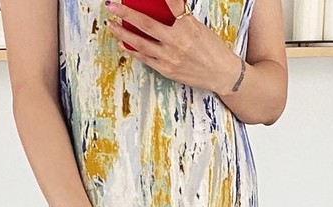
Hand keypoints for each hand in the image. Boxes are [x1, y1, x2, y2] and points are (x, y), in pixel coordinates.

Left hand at [103, 0, 241, 92]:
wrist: (220, 74)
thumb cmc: (211, 48)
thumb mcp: (198, 27)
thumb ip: (180, 18)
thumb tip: (162, 8)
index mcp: (188, 27)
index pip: (172, 3)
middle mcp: (177, 42)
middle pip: (146, 25)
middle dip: (126, 14)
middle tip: (112, 5)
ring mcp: (170, 58)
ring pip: (141, 44)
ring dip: (123, 34)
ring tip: (112, 24)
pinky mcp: (167, 70)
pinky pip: (146, 58)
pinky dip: (133, 50)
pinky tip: (124, 44)